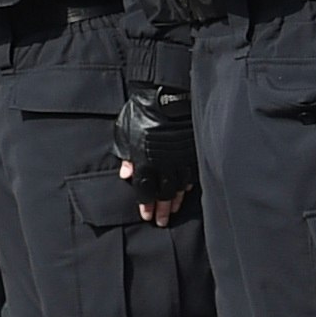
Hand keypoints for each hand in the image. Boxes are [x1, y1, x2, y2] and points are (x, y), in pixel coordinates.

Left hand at [111, 79, 197, 223]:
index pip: (145, 190)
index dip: (146, 205)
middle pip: (163, 194)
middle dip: (162, 210)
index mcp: (144, 161)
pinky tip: (185, 190)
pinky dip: (187, 184)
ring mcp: (179, 158)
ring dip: (175, 200)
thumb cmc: (140, 110)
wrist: (165, 94)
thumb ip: (125, 155)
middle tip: (161, 222)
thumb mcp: (124, 131)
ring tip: (173, 210)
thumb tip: (125, 174)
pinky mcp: (191, 151)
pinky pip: (191, 173)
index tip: (146, 215)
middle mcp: (163, 164)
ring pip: (179, 187)